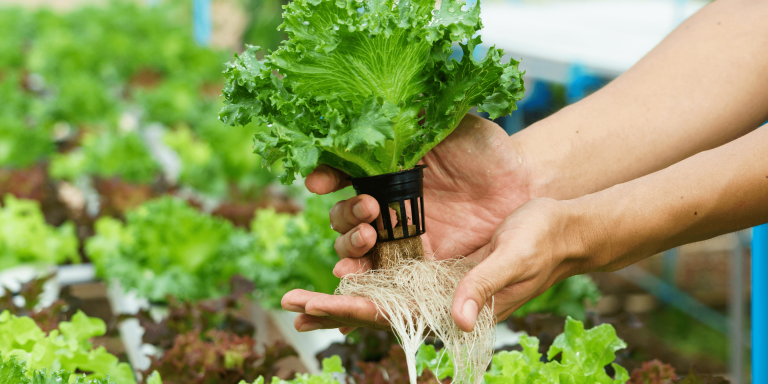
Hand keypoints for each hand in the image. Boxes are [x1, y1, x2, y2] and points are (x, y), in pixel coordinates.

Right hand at [281, 114, 545, 332]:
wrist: (523, 185)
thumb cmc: (485, 150)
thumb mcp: (448, 125)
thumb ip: (414, 118)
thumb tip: (374, 100)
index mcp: (385, 170)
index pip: (342, 174)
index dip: (326, 177)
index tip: (320, 182)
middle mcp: (386, 203)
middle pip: (343, 215)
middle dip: (344, 215)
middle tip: (369, 210)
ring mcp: (400, 235)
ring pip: (356, 246)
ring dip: (349, 245)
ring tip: (365, 239)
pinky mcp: (419, 261)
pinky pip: (383, 272)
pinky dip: (364, 275)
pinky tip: (354, 274)